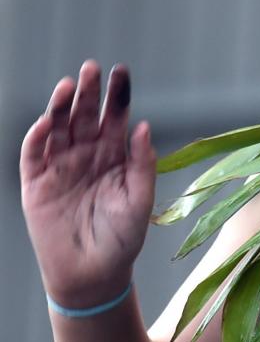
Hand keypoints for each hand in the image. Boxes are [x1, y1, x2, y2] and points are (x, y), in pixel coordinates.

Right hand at [20, 60, 155, 307]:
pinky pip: (34, 154)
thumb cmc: (123, 238)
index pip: (116, 118)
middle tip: (92, 68)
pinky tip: (47, 120)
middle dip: (89, 92)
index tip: (121, 73)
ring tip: (69, 85)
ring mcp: (60, 167)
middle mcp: (87, 156)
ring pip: (58, 128)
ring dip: (61, 106)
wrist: (94, 273)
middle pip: (85, 115)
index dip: (117, 96)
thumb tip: (143, 126)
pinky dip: (38, 136)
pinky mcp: (36, 184)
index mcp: (115, 156)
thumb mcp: (140, 200)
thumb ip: (142, 164)